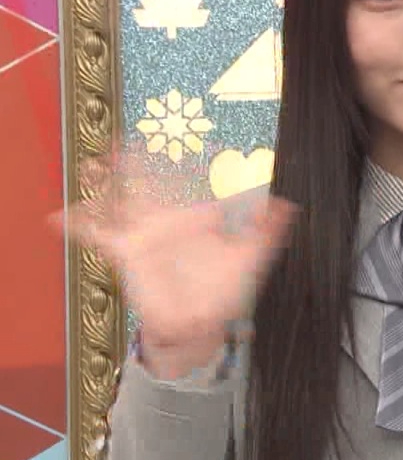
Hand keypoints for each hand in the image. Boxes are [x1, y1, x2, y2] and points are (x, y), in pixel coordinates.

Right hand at [51, 150, 294, 374]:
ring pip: (124, 200)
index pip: (193, 181)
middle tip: (130, 135)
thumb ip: (268, 231)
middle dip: (141, 159)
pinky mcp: (128, 253)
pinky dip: (78, 226)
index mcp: (197, 216)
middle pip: (153, 181)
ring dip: (107, 182)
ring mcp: (146, 234)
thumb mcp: (250, 258)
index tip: (192, 137)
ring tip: (93, 162)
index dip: (193, 160)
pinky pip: (98, 237)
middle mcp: (169, 220)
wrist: (200, 324)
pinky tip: (58, 217)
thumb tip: (286, 205)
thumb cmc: (222, 291)